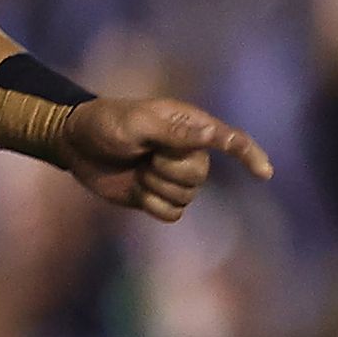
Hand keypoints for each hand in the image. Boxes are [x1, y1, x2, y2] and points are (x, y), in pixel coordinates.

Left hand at [59, 98, 272, 221]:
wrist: (73, 143)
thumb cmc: (103, 124)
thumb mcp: (135, 122)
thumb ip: (173, 131)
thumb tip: (214, 134)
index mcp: (188, 126)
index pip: (230, 140)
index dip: (250, 155)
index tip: (264, 173)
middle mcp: (186, 151)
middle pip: (200, 176)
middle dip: (171, 171)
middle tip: (145, 156)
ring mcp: (172, 175)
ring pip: (187, 196)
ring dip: (158, 187)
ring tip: (137, 169)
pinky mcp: (157, 196)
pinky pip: (172, 214)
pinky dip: (154, 206)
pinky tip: (137, 190)